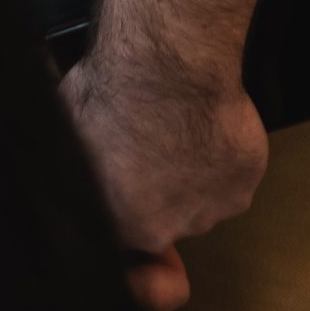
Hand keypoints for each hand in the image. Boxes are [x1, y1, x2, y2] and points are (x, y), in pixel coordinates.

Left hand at [60, 45, 268, 310]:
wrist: (169, 67)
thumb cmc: (109, 97)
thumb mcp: (65, 137)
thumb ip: (72, 178)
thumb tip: (64, 184)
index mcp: (123, 225)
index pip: (122, 243)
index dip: (121, 218)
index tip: (121, 196)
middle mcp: (173, 229)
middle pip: (162, 220)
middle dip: (153, 193)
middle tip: (144, 150)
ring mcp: (215, 209)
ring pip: (199, 200)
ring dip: (188, 176)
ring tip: (173, 133)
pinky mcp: (245, 184)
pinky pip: (230, 178)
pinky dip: (220, 159)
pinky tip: (202, 126)